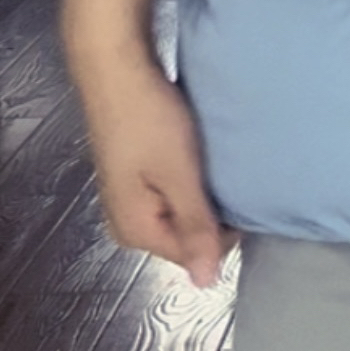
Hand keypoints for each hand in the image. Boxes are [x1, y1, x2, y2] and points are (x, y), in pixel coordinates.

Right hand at [67, 47, 240, 288]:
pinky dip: (188, 181)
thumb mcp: (179, 176)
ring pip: (181, 215)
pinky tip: (194, 158)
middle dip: (209, 213)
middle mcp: (127, 225)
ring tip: (208, 164)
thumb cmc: (149, 120)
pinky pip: (172, 196)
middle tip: (218, 174)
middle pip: (187, 238)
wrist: (116, 68)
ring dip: (199, 194)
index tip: (233, 191)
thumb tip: (206, 283)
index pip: (197, 255)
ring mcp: (129, 202)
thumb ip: (194, 228)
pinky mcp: (134, 179)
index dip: (222, 229)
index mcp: (135, 231)